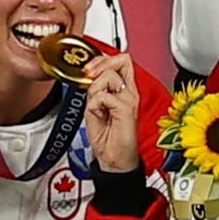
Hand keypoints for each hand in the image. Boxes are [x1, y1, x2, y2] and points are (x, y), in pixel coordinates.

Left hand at [76, 50, 142, 172]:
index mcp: (124, 91)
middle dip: (100, 64)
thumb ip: (96, 90)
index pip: (121, 61)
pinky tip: (99, 115)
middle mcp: (129, 93)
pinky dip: (94, 104)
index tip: (89, 69)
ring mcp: (129, 100)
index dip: (103, 59)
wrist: (113, 160)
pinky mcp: (126, 109)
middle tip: (89, 76)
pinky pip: (103, 96)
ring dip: (95, 89)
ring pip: (109, 76)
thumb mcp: (96, 108)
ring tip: (97, 106)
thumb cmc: (107, 139)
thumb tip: (89, 76)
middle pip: (121, 59)